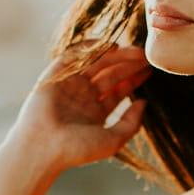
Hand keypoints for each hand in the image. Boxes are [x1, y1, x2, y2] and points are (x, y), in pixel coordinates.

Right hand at [9, 41, 152, 169]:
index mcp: (96, 112)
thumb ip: (132, 122)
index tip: (149, 70)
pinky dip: (90, 48)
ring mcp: (69, 84)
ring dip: (115, 55)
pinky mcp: (55, 75)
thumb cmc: (77, 149)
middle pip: (110, 74)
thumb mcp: (113, 139)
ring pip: (96, 63)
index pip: (118, 90)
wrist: (44, 147)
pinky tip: (110, 45)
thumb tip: (144, 102)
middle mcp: (83, 96)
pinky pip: (73, 55)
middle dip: (128, 64)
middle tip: (146, 56)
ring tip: (135, 51)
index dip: (134, 78)